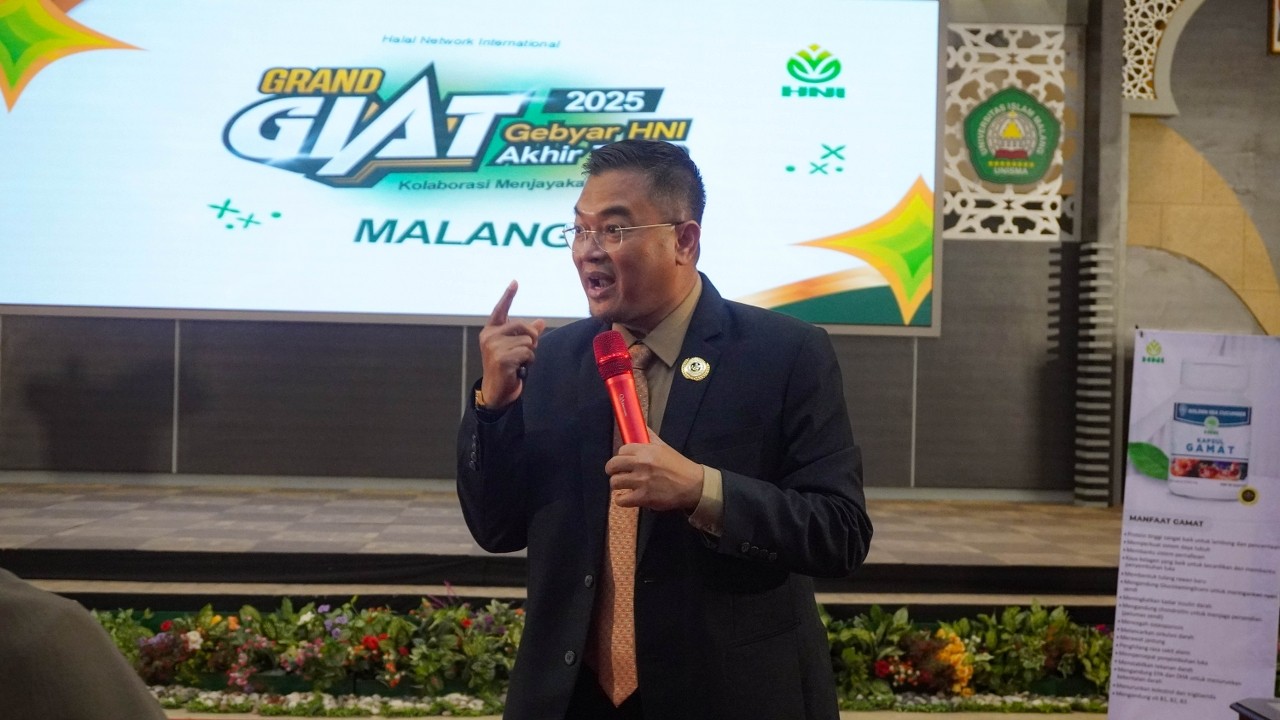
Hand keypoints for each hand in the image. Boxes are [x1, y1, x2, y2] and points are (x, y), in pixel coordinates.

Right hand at [478, 281, 545, 409]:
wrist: (497, 390)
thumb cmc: (506, 366)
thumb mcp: (516, 347)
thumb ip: (526, 334)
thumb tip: (541, 322)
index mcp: (491, 330)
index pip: (500, 310)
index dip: (508, 296)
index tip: (515, 282)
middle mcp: (489, 336)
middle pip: (522, 325)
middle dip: (532, 337)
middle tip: (530, 348)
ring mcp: (494, 347)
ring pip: (527, 341)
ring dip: (530, 352)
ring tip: (520, 361)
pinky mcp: (501, 358)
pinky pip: (527, 352)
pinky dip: (528, 360)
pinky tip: (519, 367)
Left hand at [607, 431, 703, 511]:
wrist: (692, 485)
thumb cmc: (678, 465)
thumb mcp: (664, 447)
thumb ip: (650, 437)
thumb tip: (640, 426)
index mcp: (646, 450)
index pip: (621, 450)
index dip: (621, 456)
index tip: (625, 462)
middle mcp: (642, 464)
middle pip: (613, 465)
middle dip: (612, 470)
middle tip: (618, 473)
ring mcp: (642, 482)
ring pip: (615, 482)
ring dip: (617, 485)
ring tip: (623, 486)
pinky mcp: (644, 497)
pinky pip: (621, 500)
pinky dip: (621, 500)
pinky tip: (626, 498)